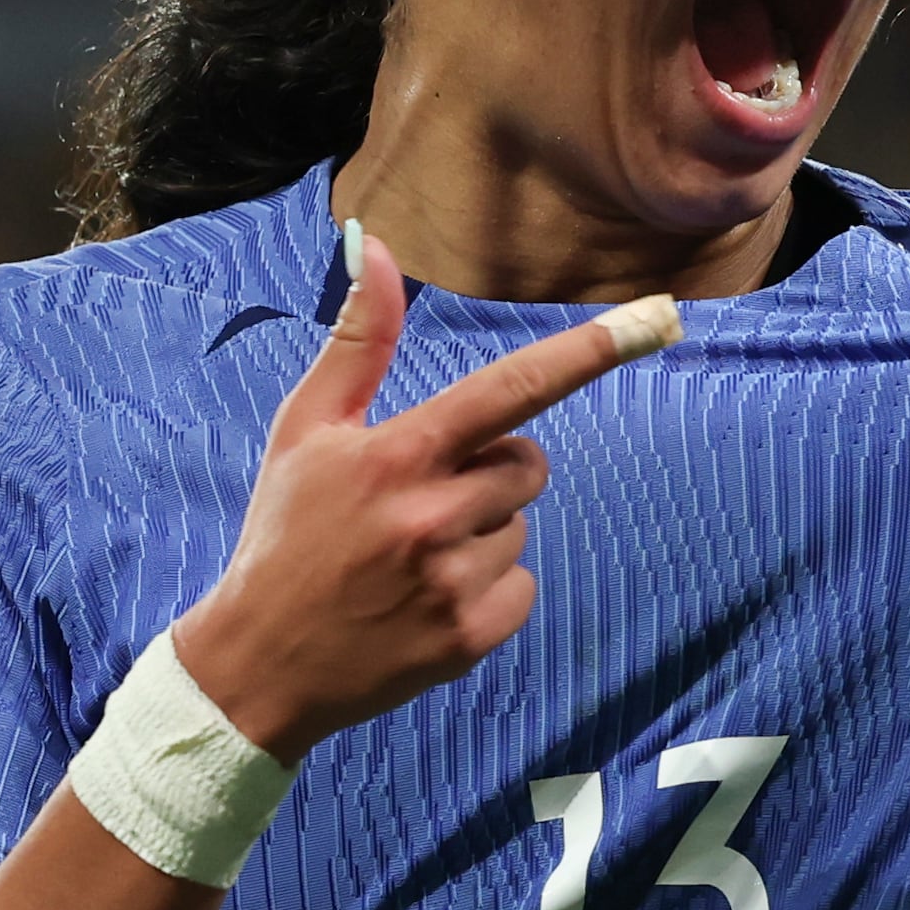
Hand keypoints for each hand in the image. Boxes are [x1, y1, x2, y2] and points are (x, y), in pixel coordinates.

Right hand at [169, 229, 673, 761]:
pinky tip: (429, 599)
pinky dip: (488, 591)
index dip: (584, 353)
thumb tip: (374, 247)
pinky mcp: (470, 636)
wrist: (260, 662)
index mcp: (394, 455)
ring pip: (520, 527)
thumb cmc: (286, 534)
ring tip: (413, 557)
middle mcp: (430, 515)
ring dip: (483, 533)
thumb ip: (359, 342)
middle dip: (493, 470)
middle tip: (426, 498)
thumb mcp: (306, 429)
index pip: (507, 390)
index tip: (649, 321)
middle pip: (528, 464)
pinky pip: (522, 587)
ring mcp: (453, 581)